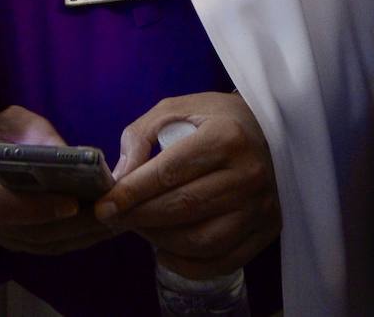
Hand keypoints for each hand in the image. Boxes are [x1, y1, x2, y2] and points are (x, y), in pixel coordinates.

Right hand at [0, 105, 116, 255]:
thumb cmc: (0, 136)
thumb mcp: (14, 122)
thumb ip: (37, 134)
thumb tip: (70, 154)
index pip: (7, 209)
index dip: (39, 210)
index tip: (73, 203)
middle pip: (36, 233)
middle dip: (76, 225)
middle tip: (110, 212)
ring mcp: (7, 236)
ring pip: (49, 244)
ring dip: (84, 235)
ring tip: (116, 220)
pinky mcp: (23, 241)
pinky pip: (53, 246)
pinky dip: (80, 239)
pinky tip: (104, 226)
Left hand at [93, 93, 279, 278]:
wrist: (270, 131)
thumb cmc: (216, 119)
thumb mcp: (176, 109)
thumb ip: (142, 136)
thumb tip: (120, 178)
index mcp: (226, 137)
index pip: (171, 171)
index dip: (133, 192)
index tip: (104, 205)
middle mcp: (249, 173)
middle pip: (184, 207)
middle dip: (140, 216)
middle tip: (113, 218)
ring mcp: (262, 206)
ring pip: (201, 240)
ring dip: (160, 240)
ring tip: (139, 227)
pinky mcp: (267, 230)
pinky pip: (222, 261)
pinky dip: (187, 264)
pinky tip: (165, 250)